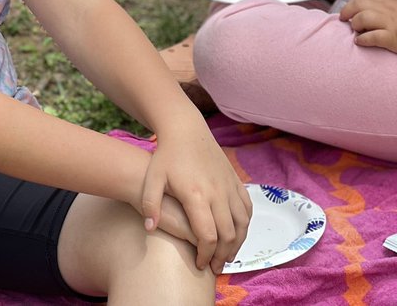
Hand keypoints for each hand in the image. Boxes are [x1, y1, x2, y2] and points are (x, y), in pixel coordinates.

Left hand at [140, 118, 251, 272]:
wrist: (186, 129)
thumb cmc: (166, 156)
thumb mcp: (152, 178)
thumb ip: (149, 204)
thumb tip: (150, 228)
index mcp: (197, 195)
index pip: (208, 235)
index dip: (205, 255)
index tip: (200, 264)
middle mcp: (217, 192)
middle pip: (228, 234)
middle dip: (223, 255)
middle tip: (214, 268)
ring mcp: (229, 185)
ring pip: (242, 223)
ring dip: (237, 243)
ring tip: (227, 256)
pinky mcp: (235, 180)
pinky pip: (247, 208)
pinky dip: (245, 225)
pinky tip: (236, 234)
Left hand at [338, 0, 396, 61]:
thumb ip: (390, 8)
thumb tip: (378, 12)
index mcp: (389, 2)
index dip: (353, 3)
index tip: (348, 12)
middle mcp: (387, 11)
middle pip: (359, 4)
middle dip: (347, 11)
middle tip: (343, 20)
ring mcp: (389, 24)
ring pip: (363, 17)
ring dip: (355, 24)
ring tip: (356, 32)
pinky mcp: (392, 38)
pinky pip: (372, 36)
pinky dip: (363, 39)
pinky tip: (360, 42)